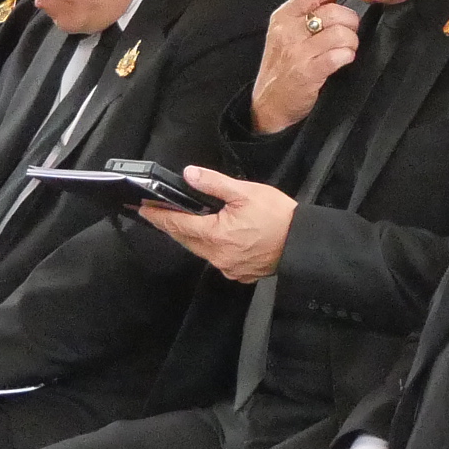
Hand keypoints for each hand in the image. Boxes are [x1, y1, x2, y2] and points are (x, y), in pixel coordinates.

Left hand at [140, 163, 299, 281]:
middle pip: (186, 240)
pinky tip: (216, 237)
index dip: (159, 216)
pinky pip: (217, 260)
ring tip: (185, 223)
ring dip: (191, 237)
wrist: (304, 243)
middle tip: (160, 213)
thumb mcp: (245, 192)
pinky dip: (211, 248)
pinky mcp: (240, 273)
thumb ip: (213, 183)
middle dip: (172, 227)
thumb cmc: (279, 217)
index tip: (144, 209)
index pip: (177, 225)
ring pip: (201, 251)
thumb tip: (190, 175)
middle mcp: (218, 256)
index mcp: (216, 235)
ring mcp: (229, 267)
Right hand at [254, 0, 367, 134]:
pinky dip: (347, 56)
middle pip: (333, 12)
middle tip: (349, 32)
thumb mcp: (286, 32)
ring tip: (346, 49)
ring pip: (340, 34)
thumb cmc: (282, 65)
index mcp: (282, 17)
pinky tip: (343, 60)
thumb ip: (308, 8)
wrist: (268, 103)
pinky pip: (339, 56)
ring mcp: (297, 52)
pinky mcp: (308, 73)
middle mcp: (287, 31)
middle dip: (350, 22)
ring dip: (351, 42)